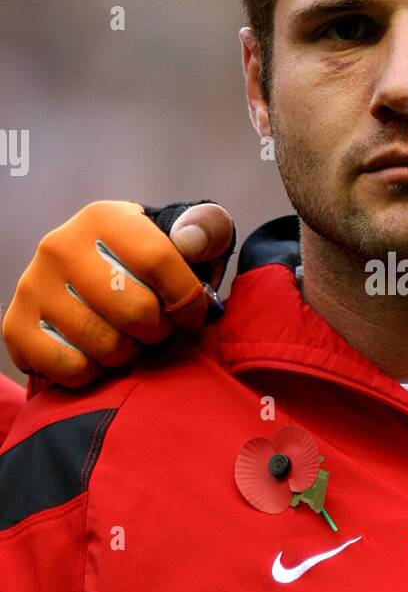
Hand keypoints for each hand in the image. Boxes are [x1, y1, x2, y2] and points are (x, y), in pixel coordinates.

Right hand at [2, 200, 234, 386]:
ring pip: (105, 344)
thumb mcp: (179, 238)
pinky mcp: (15, 326)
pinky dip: (93, 373)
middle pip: (134, 310)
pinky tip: (96, 355)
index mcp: (105, 218)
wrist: (83, 284)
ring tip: (127, 339)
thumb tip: (193, 241)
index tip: (191, 314)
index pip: (160, 261)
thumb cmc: (142, 265)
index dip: (187, 298)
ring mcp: (32, 285)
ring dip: (128, 354)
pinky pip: (71, 368)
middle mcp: (61, 245)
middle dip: (158, 330)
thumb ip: (204, 231)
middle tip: (155, 328)